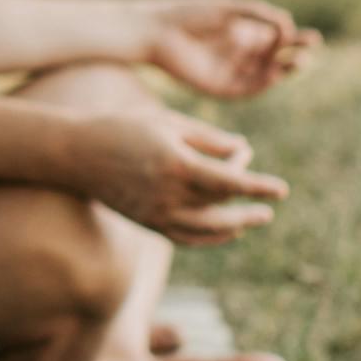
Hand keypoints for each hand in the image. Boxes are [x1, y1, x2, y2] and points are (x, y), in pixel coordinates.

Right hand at [73, 103, 286, 244]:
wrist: (77, 154)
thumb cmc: (124, 127)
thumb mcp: (168, 122)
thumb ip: (208, 137)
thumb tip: (242, 149)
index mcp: (177, 164)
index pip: (230, 181)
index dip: (259, 185)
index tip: (283, 190)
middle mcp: (169, 194)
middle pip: (222, 206)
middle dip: (248, 204)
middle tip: (271, 206)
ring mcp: (157, 213)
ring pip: (207, 228)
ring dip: (234, 225)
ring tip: (253, 220)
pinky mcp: (148, 223)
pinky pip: (187, 238)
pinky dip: (210, 237)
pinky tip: (226, 231)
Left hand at [142, 0, 318, 100]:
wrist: (156, 32)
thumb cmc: (189, 14)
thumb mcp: (230, 9)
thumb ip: (259, 14)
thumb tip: (287, 25)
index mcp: (241, 32)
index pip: (276, 38)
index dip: (296, 39)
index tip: (312, 37)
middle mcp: (238, 53)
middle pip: (275, 57)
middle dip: (295, 54)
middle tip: (311, 49)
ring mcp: (229, 71)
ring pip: (264, 75)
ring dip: (283, 70)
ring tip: (300, 61)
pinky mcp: (218, 87)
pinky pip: (246, 89)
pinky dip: (263, 83)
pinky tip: (275, 74)